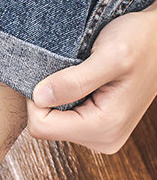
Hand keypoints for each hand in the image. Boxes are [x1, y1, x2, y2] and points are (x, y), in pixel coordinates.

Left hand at [27, 4, 156, 152]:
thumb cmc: (142, 40)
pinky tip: (82, 83)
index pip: (41, 127)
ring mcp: (100, 136)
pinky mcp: (96, 128)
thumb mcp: (111, 54)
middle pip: (45, 127)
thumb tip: (39, 97)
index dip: (37, 99)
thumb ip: (74, 80)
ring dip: (58, 97)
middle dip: (49, 98)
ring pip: (52, 123)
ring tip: (81, 76)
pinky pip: (63, 119)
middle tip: (69, 72)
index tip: (52, 73)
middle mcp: (102, 139)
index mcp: (104, 127)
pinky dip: (65, 99)